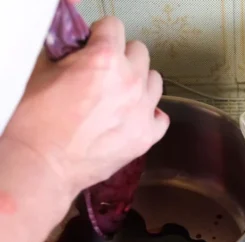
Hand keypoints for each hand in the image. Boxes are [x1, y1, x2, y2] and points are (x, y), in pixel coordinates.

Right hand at [3, 16, 168, 200]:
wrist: (44, 165)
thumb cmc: (36, 121)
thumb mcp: (42, 71)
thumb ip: (66, 51)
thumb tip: (75, 43)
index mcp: (105, 59)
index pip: (114, 27)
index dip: (100, 35)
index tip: (93, 46)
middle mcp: (131, 81)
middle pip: (139, 52)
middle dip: (123, 58)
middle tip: (106, 73)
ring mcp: (143, 110)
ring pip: (154, 81)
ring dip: (140, 83)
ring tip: (121, 96)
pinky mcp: (147, 136)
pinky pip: (161, 118)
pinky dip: (149, 116)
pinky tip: (134, 119)